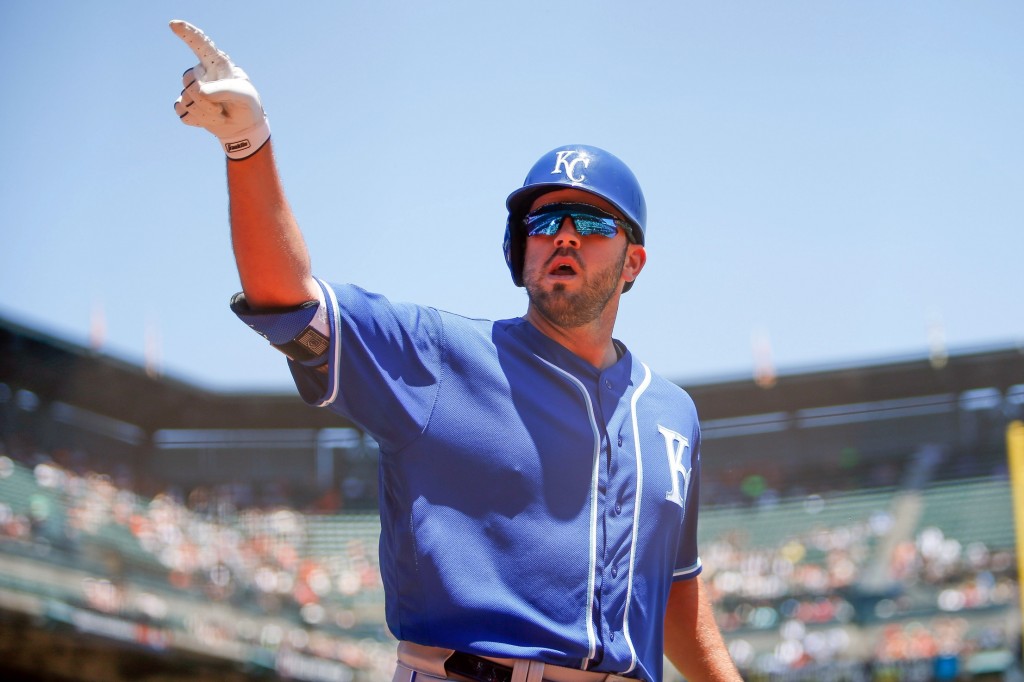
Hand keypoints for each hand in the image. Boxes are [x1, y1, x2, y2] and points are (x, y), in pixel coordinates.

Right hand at [170, 20, 270, 159]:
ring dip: (205, 112)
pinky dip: (197, 120)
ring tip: (220, 113)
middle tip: (222, 107)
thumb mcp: (244, 95)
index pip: (200, 44)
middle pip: (188, 79)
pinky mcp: (187, 105)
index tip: (174, 24)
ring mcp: (192, 89)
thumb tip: (200, 91)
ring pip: (186, 99)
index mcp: (217, 64)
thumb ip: (225, 90)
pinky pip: (182, 112)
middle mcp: (202, 73)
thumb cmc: (247, 105)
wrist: (244, 127)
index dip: (187, 33)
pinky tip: (209, 118)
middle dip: (204, 99)